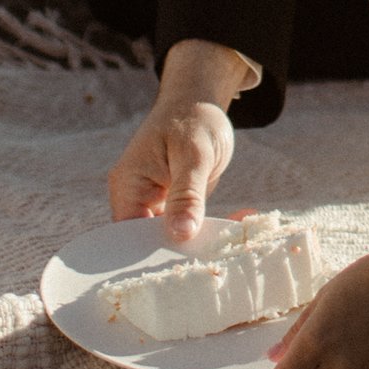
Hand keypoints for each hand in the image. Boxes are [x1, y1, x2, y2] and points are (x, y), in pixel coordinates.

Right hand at [109, 38, 259, 242]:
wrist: (201, 102)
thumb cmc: (192, 118)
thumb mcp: (193, 154)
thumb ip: (186, 194)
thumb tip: (180, 235)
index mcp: (128, 186)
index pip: (128, 237)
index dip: (151, 255)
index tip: (184, 265)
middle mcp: (136, 199)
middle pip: (148, 243)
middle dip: (181, 251)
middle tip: (217, 255)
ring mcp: (155, 204)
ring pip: (172, 237)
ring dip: (201, 241)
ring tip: (233, 240)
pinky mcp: (175, 206)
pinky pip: (188, 226)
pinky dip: (211, 227)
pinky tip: (240, 219)